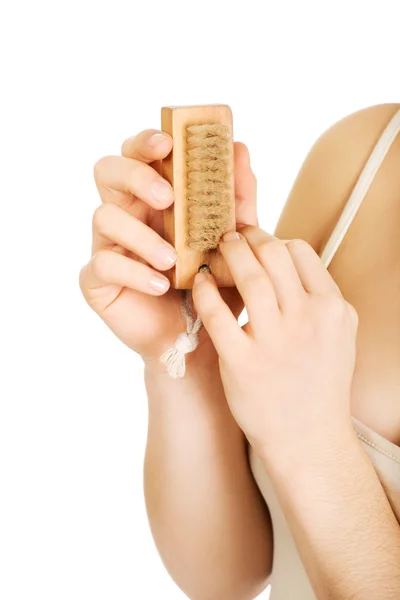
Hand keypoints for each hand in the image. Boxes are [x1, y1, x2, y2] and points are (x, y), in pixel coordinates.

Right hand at [79, 130, 257, 364]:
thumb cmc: (214, 284)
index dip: (146, 141)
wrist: (202, 338)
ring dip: (141, 234)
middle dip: (136, 175)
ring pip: (103, 216)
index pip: (138, 154)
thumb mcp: (233, 241)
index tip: (167, 142)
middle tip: (168, 198)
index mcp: (153, 198)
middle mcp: (127, 215)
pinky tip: (161, 285)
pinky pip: (102, 264)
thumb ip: (237, 198)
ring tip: (173, 259)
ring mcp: (107, 245)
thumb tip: (240, 149)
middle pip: (107, 171)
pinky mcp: (97, 280)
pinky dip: (134, 271)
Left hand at [192, 226, 358, 456]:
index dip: (275, 240)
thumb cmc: (321, 386)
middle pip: (273, 255)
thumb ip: (323, 298)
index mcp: (332, 308)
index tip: (258, 243)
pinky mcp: (243, 363)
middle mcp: (307, 319)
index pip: (300, 252)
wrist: (309, 439)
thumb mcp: (340, 336)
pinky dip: (205, 291)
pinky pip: (217, 314)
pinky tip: (200, 282)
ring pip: (248, 277)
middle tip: (231, 235)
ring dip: (227, 255)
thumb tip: (296, 264)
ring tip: (215, 249)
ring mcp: (275, 341)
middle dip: (248, 237)